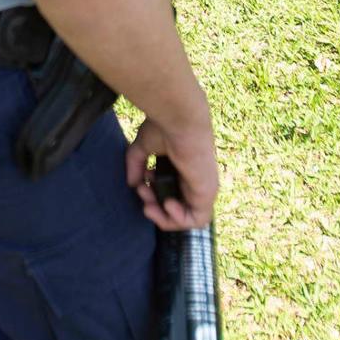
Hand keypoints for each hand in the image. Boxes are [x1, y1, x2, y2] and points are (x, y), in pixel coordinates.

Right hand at [127, 116, 218, 230]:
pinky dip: (179, 220)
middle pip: (175, 208)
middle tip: (142, 193)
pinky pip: (198, 220)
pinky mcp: (207, 193)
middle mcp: (194, 180)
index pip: (170, 193)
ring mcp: (202, 188)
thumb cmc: (165, 127)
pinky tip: (167, 204)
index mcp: (183, 170)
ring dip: (164, 217)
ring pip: (186, 218)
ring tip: (151, 205)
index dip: (153, 195)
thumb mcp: (144, 147)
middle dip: (154, 206)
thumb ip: (136, 165)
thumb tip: (132, 184)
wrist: (180, 119)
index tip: (141, 183)